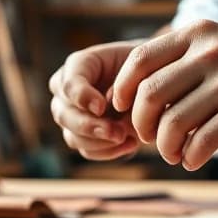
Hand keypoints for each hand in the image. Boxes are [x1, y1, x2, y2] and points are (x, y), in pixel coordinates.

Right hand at [48, 41, 141, 160]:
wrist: (153, 84)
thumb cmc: (144, 69)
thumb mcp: (138, 67)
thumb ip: (121, 83)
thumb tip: (101, 111)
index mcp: (77, 66)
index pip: (68, 84)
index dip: (82, 97)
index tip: (101, 107)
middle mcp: (65, 92)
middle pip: (64, 115)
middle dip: (90, 126)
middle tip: (117, 133)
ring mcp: (70, 117)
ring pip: (73, 137)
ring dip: (101, 142)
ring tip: (128, 137)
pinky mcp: (82, 138)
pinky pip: (88, 151)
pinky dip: (109, 151)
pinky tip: (130, 143)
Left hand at [111, 20, 217, 169]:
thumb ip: (190, 60)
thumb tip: (146, 92)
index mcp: (200, 34)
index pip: (140, 59)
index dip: (123, 88)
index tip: (122, 109)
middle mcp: (211, 52)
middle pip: (149, 94)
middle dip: (142, 123)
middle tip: (151, 138)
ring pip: (173, 122)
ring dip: (166, 147)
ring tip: (176, 154)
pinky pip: (203, 141)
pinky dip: (191, 157)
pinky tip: (195, 160)